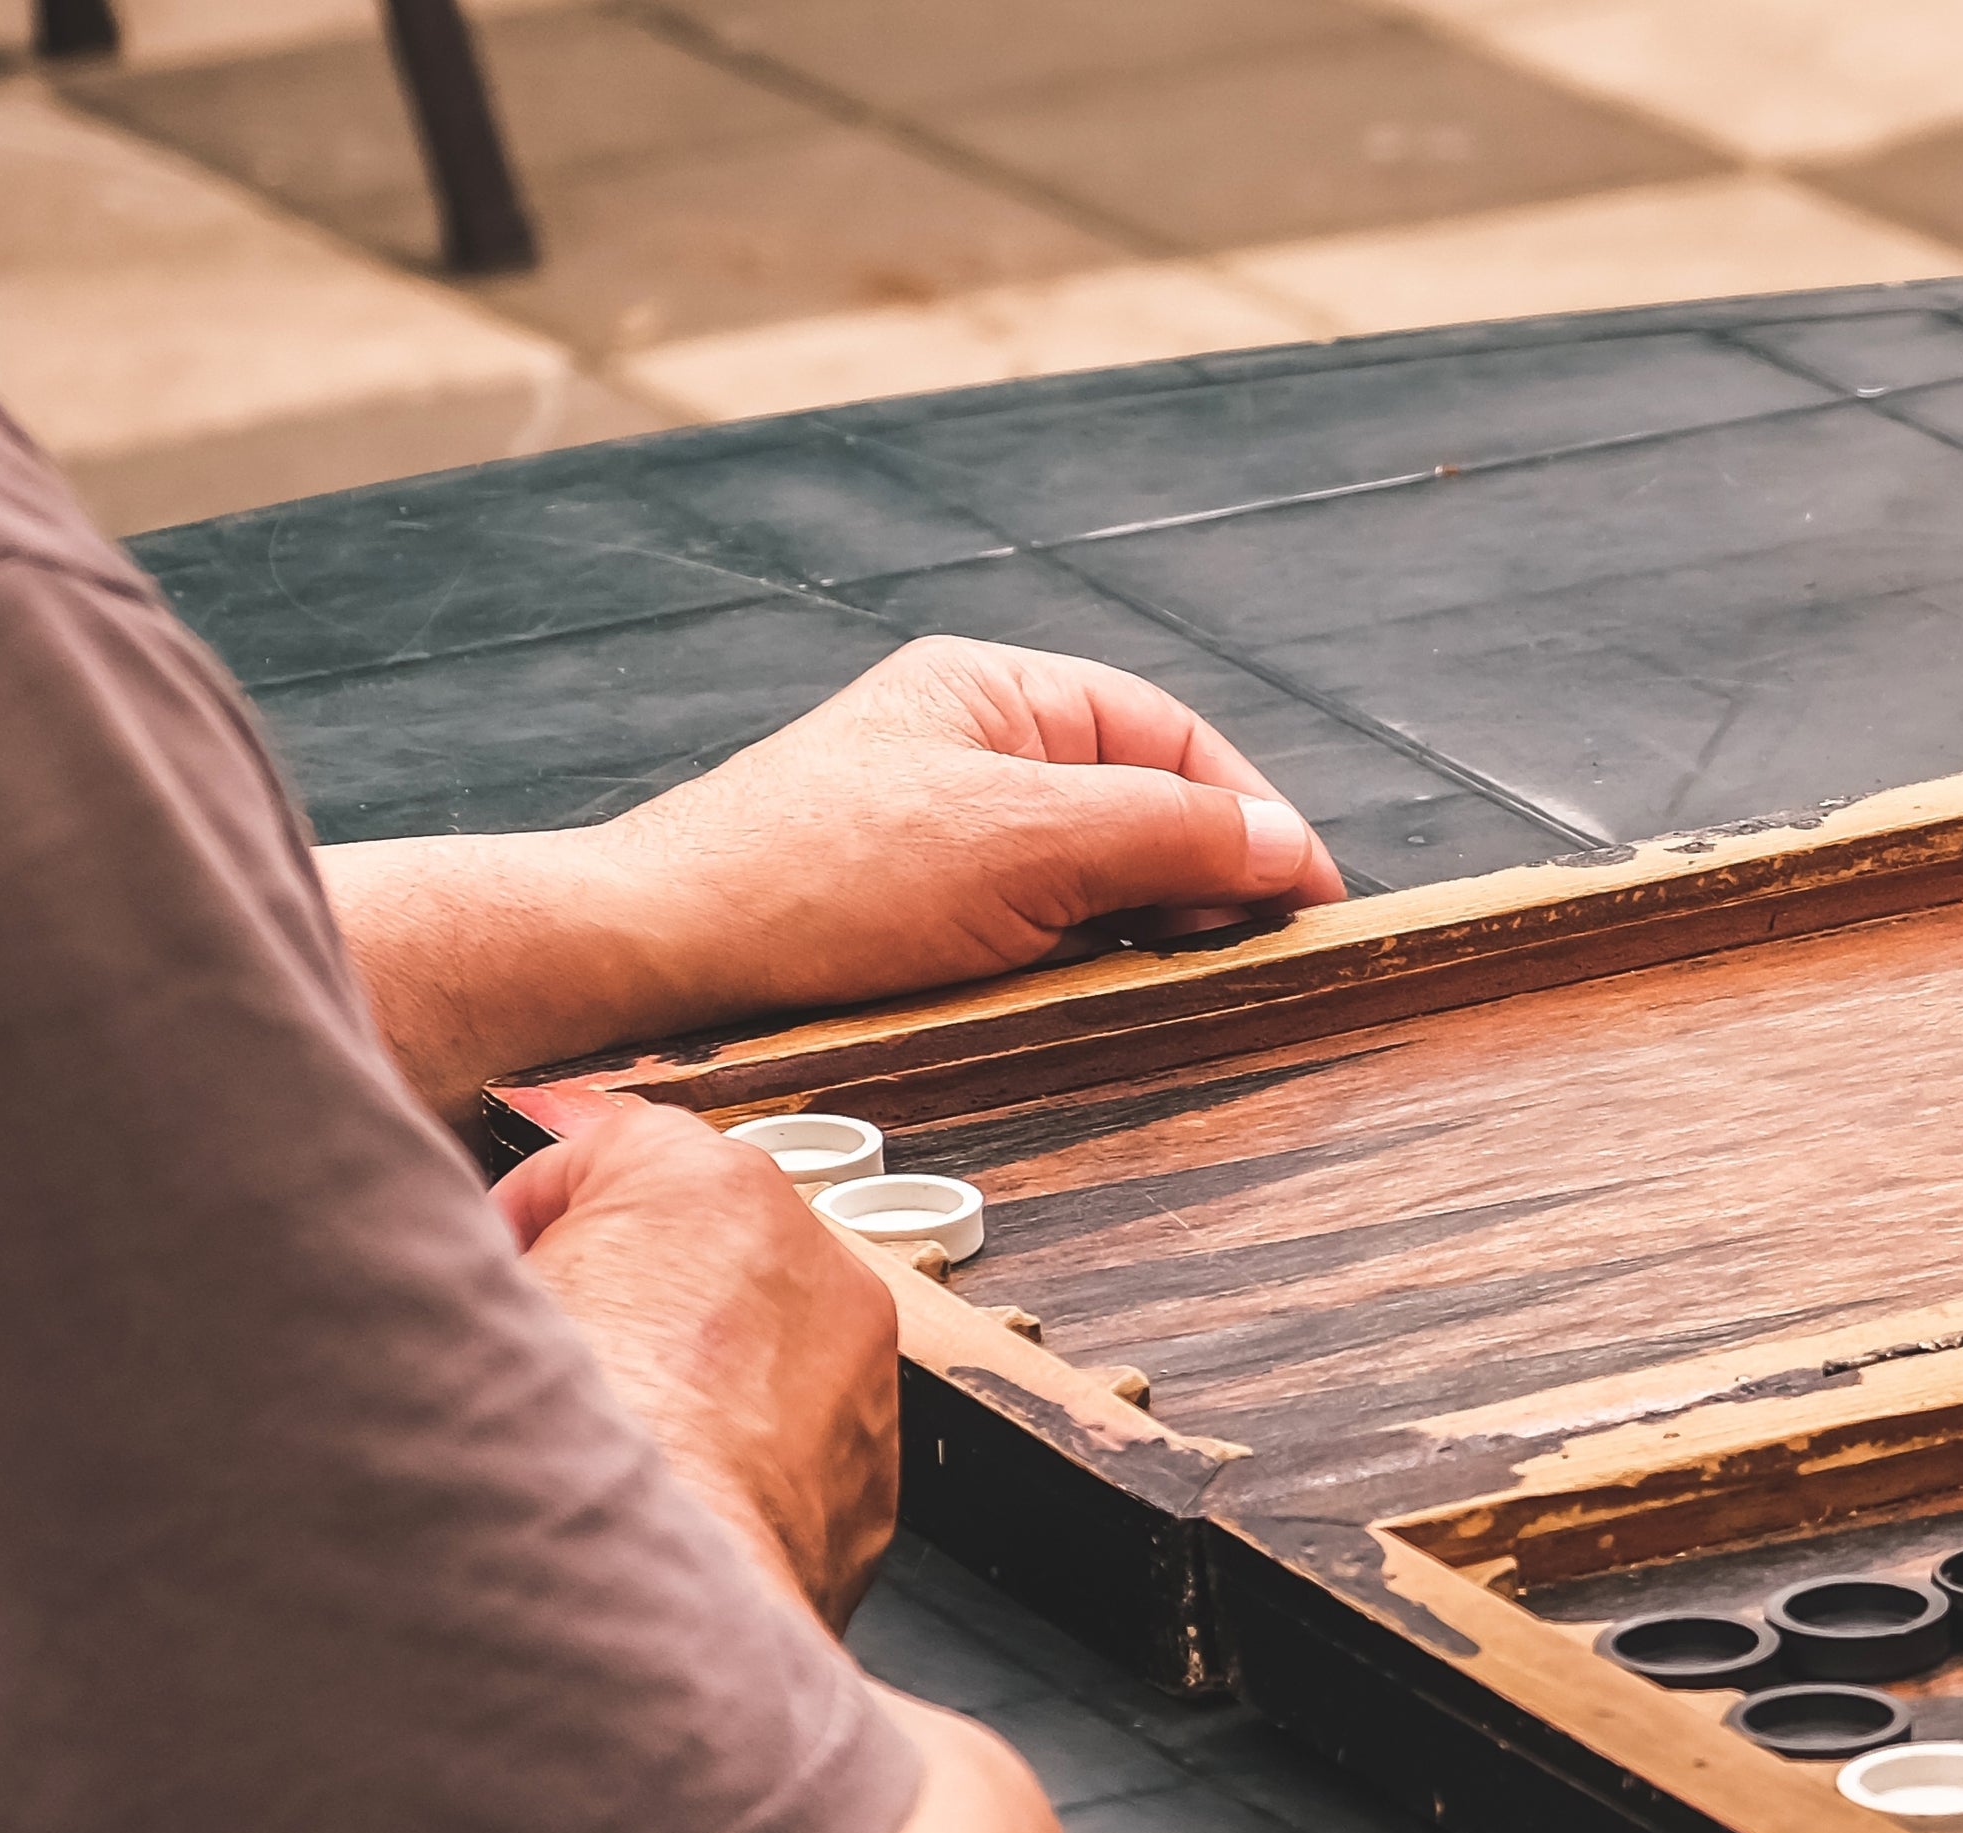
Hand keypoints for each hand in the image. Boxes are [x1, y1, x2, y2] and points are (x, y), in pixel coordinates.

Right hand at [496, 1093, 901, 1621]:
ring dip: (681, 1378)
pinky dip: (731, 1462)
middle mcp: (814, 1264)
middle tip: (541, 1355)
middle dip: (616, 1292)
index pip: (607, 1150)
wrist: (634, 1620)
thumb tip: (463, 1258)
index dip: (529, 1213)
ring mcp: (861, 1374)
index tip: (499, 1256)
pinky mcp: (873, 1478)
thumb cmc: (553, 1460)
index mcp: (709, 1185)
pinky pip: (788, 1443)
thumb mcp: (473, 1294)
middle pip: (690, 1251)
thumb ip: (483, 1242)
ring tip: (596, 1441)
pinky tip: (654, 1502)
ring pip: (750, 1348)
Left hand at [591, 635, 1346, 1013]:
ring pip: (1091, 883)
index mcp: (995, 694)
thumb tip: (1289, 846)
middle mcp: (971, 754)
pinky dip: (1076, 970)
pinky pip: (1035, 937)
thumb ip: (1167, 833)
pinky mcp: (915, 921)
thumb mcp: (1020, 842)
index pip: (1170, 739)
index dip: (1252, 815)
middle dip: (1198, 879)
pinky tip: (1081, 1008)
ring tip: (1166, 988)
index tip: (1309, 900)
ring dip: (1136, 935)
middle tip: (1242, 956)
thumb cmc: (814, 878)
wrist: (652, 963)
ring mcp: (942, 840)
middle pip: (1139, 808)